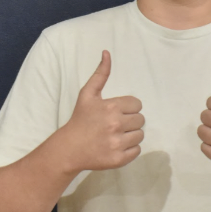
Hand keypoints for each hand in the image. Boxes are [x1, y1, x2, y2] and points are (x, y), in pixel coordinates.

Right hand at [61, 50, 143, 172]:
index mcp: (111, 107)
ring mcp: (118, 143)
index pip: (137, 104)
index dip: (127, 108)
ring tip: (116, 135)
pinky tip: (116, 146)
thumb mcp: (87, 94)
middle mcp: (116, 124)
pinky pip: (137, 150)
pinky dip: (129, 149)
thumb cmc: (80, 119)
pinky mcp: (119, 159)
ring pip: (140, 135)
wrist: (69, 148)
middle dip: (130, 121)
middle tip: (115, 124)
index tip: (115, 112)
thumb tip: (107, 52)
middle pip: (141, 120)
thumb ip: (100, 74)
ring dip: (131, 135)